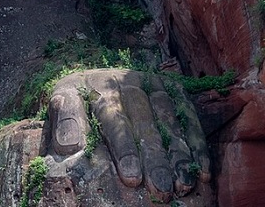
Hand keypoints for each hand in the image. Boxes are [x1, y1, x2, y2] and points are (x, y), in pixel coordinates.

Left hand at [47, 69, 210, 202]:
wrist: (92, 76)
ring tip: (182, 185)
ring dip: (179, 155)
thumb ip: (64, 118)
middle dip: (155, 158)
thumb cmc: (77, 98)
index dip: (124, 149)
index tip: (131, 178)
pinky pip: (190, 117)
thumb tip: (69, 145)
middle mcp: (130, 83)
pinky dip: (198, 144)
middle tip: (161, 189)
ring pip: (170, 121)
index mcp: (101, 87)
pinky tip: (201, 170)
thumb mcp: (62, 99)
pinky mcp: (174, 89)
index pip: (115, 119)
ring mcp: (154, 85)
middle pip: (146, 123)